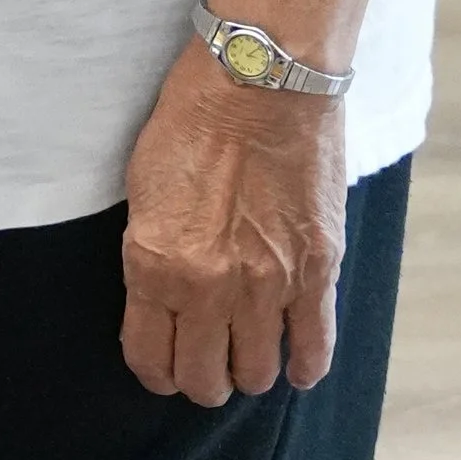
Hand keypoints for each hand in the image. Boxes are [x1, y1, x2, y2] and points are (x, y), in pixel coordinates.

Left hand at [120, 40, 348, 403]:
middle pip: (204, 381)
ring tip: (247, 351)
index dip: (155, 370)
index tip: (163, 364)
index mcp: (156, 265)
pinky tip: (296, 362)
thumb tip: (161, 298)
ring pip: (257, 375)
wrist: (261, 79)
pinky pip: (314, 349)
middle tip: (206, 360)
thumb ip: (152, 253)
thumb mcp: (143, 187)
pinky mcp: (317, 272)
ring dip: (249, 370)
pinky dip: (304, 366)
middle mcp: (209, 288)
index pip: (150, 359)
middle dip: (200, 379)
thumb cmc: (194, 119)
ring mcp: (267, 286)